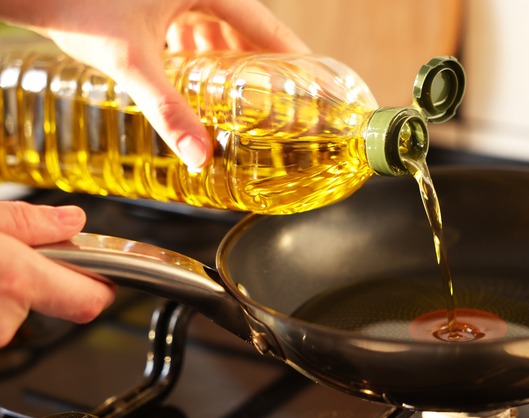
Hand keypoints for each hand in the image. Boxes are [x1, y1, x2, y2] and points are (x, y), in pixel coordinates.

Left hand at [0, 0, 309, 168]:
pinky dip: (204, 53)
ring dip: (232, 62)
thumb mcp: (131, 63)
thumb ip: (168, 111)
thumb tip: (200, 156)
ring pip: (222, 27)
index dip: (296, 58)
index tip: (318, 84)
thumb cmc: (75, 3)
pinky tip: (201, 79)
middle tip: (284, 102)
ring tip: (246, 99)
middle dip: (265, 67)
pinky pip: (197, 25)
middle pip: (249, 28)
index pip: (268, 25)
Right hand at [0, 201, 114, 346]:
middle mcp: (1, 320)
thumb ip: (28, 222)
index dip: (103, 288)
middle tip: (16, 257)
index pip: (89, 301)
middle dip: (38, 281)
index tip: (105, 276)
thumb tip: (70, 221)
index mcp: (15, 281)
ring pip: (15, 313)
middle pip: (48, 304)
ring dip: (7, 293)